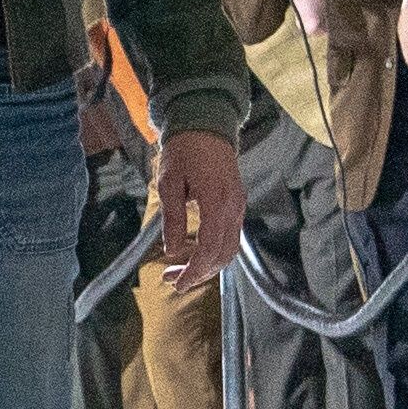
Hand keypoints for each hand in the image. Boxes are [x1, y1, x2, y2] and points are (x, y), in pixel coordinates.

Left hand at [151, 125, 246, 290]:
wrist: (207, 125)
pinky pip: (231, 237)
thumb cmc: (184, 151)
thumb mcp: (169, 183)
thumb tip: (173, 250)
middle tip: (172, 280)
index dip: (195, 271)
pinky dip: (215, 252)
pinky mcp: (237, 204)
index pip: (210, 249)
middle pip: (223, 254)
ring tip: (180, 271)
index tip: (177, 283)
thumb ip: (173, 218)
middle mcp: (233, 207)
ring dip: (207, 265)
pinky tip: (195, 253)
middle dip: (199, 273)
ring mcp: (238, 206)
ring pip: (230, 249)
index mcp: (217, 201)